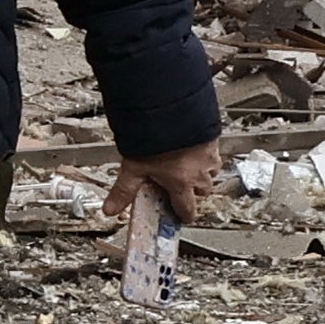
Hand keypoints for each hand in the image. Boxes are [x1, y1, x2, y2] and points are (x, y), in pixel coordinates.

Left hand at [106, 139, 227, 225]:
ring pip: (212, 171)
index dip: (184, 214)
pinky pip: (214, 150)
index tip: (182, 214)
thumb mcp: (133, 167)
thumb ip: (123, 190)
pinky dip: (205, 152)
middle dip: (194, 191)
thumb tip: (110, 210)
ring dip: (202, 171)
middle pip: (203, 191)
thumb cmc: (153, 137)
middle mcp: (199, 171)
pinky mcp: (213, 136)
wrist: (171, 108)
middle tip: (181, 185)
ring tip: (187, 163)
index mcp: (181, 183)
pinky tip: (193, 144)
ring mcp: (209, 154)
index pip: (188, 209)